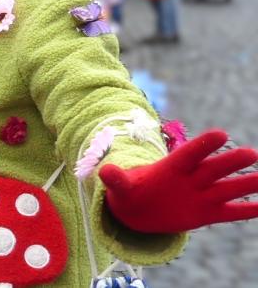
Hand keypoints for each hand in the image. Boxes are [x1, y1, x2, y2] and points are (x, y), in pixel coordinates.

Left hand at [100, 130, 257, 233]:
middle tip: (251, 153)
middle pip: (213, 168)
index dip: (203, 145)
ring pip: (227, 188)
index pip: (189, 154)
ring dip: (246, 184)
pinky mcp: (207, 213)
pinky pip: (230, 212)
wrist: (139, 209)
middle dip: (230, 161)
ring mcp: (202, 195)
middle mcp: (192, 178)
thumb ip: (117, 179)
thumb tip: (105, 171)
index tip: (221, 134)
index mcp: (172, 167)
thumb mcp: (122, 187)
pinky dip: (247, 210)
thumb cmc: (132, 190)